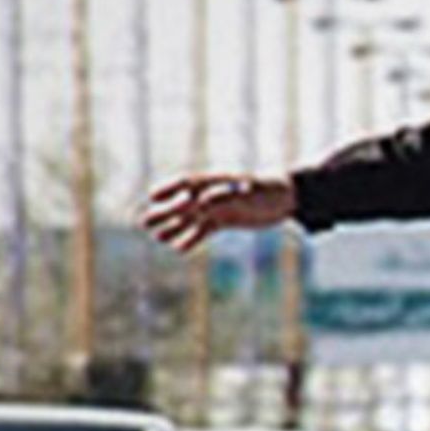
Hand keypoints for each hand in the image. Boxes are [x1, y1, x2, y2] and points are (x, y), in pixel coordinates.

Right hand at [144, 173, 297, 252]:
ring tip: (156, 236)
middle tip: (143, 222)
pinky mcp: (224, 220)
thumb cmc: (269, 190)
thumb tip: (201, 202)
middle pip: (182, 202)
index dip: (170, 189)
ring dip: (173, 227)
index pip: (187, 183)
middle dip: (163, 212)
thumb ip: (225, 196)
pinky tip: (179, 249)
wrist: (287, 197)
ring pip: (189, 219)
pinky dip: (191, 239)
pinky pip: (203, 230)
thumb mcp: (250, 192)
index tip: (153, 196)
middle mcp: (213, 194)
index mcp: (216, 181)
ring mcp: (217, 207)